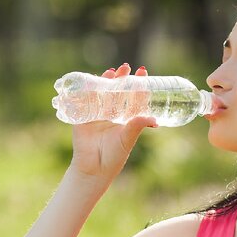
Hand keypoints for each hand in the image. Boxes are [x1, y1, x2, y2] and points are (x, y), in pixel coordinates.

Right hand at [67, 62, 157, 182]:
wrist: (93, 169)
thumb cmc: (114, 157)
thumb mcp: (127, 139)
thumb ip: (137, 126)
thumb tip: (153, 119)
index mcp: (125, 119)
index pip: (133, 98)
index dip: (138, 86)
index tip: (143, 73)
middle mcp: (112, 114)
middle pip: (117, 91)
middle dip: (122, 79)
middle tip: (127, 67)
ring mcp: (97, 114)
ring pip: (102, 93)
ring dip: (107, 81)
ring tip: (112, 72)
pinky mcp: (83, 117)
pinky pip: (85, 100)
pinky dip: (88, 89)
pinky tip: (92, 80)